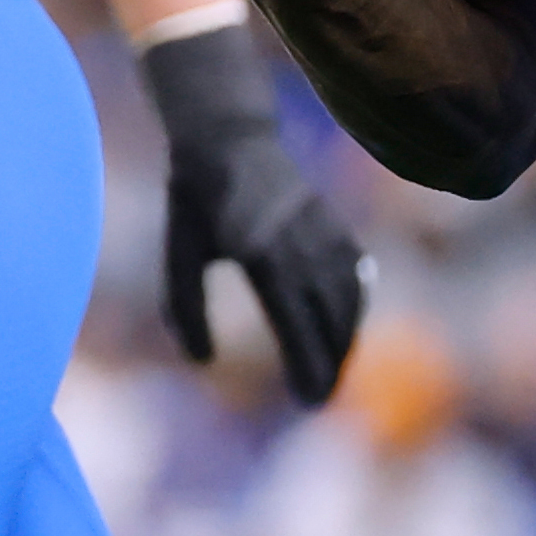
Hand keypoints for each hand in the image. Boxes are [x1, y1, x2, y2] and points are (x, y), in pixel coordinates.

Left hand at [138, 23, 369, 403]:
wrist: (228, 135)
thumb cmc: (195, 201)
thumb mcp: (180, 253)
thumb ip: (186, 309)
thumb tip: (201, 362)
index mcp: (262, 254)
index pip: (296, 324)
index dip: (307, 366)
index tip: (307, 401)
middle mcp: (301, 243)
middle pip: (329, 317)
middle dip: (330, 363)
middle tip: (321, 399)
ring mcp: (323, 230)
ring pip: (348, 296)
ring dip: (346, 338)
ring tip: (333, 371)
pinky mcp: (333, 220)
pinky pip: (354, 271)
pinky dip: (355, 303)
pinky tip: (347, 327)